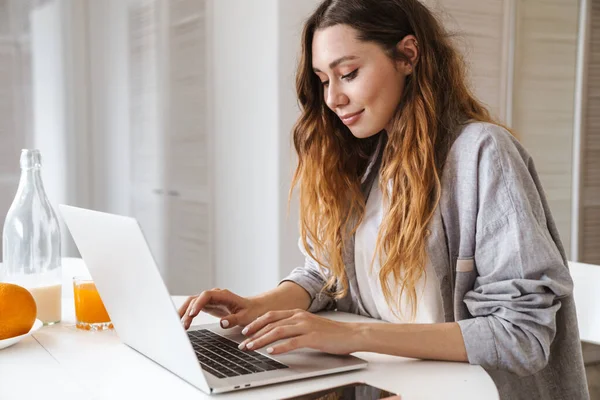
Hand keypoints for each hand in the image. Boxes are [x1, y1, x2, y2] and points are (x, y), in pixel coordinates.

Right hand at [178, 288, 264, 329]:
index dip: (198, 304)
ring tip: (179, 325)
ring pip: (192, 303)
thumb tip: (222, 323)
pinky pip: (194, 308)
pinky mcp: (208, 305)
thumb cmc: (250, 311)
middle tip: (183, 324)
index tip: (192, 314)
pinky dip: (187, 314)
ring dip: (184, 312)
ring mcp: (210, 300)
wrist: (254, 308)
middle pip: (195, 299)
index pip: (206, 296)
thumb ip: (234, 319)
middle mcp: (215, 295)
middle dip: (187, 310)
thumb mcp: (245, 317)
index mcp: (223, 295)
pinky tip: (182, 323)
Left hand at [237, 309, 358, 354]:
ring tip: (252, 347)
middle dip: (254, 333)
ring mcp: (306, 326)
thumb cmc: (330, 332)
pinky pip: (293, 342)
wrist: (351, 334)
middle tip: (243, 343)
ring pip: (278, 331)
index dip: (256, 323)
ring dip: (262, 340)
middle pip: (271, 322)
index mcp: (297, 313)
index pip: (271, 315)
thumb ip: (294, 326)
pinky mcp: (313, 337)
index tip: (245, 331)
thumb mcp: (309, 325)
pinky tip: (272, 352)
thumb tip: (276, 334)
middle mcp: (300, 317)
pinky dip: (280, 347)